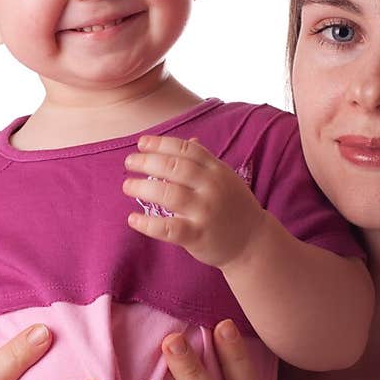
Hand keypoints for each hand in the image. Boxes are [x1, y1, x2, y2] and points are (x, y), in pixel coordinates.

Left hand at [123, 135, 266, 268]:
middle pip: (175, 168)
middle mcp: (212, 187)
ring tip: (127, 186)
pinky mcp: (199, 236)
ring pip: (170, 195)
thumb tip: (188, 139)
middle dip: (148, 162)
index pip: (186, 150)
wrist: (252, 241)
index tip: (141, 143)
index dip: (161, 144)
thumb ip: (204, 161)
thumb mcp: (224, 178)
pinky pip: (170, 228)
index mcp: (216, 170)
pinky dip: (149, 224)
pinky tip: (133, 218)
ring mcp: (206, 211)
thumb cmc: (232, 206)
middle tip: (129, 163)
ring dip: (144, 188)